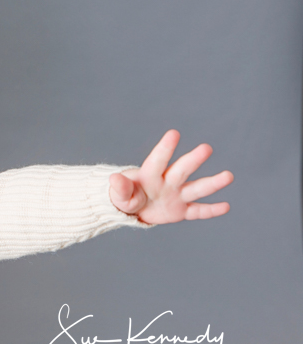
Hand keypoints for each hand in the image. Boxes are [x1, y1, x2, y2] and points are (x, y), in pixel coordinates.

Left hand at [109, 130, 232, 223]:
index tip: (174, 133)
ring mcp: (177, 195)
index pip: (158, 159)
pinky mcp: (181, 210)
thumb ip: (119, 188)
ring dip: (212, 183)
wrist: (134, 209)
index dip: (165, 148)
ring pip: (196, 189)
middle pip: (182, 170)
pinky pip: (198, 211)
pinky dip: (211, 210)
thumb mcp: (119, 196)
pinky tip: (226, 206)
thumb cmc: (126, 197)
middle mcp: (167, 182)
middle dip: (193, 160)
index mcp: (150, 175)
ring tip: (229, 175)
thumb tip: (114, 179)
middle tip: (206, 148)